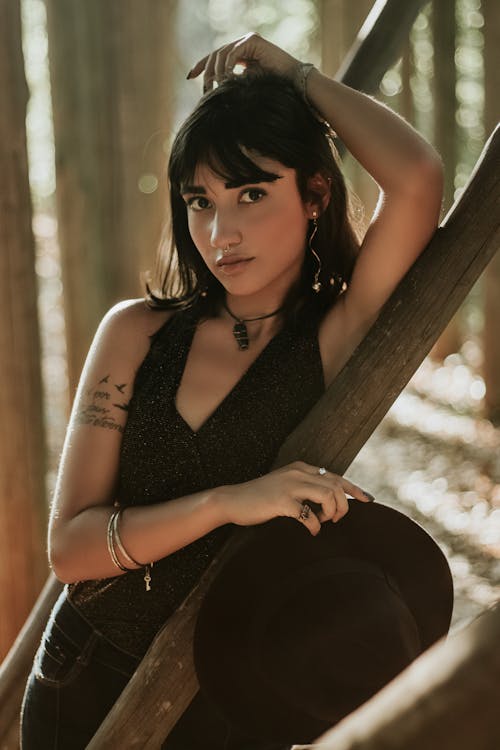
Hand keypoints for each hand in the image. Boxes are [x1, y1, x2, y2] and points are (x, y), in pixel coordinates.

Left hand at [187, 32, 300, 93]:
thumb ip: (232, 84)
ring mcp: (248, 40)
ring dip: (217, 71)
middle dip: (206, 71)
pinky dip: (228, 66)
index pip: (215, 58)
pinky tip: (228, 79)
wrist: (294, 84)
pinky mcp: (254, 40)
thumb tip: (214, 94)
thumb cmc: (273, 89)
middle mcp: (242, 44)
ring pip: (222, 53)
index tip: (190, 77)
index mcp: (239, 54)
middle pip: (215, 54)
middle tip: (205, 89)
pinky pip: (234, 52)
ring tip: (218, 87)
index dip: (201, 66)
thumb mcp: (246, 87)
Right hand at [217, 461, 372, 535]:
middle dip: (343, 506)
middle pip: (335, 486)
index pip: (335, 476)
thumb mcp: (286, 485)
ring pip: (327, 496)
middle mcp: (298, 472)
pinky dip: (315, 526)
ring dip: (331, 513)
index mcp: (301, 468)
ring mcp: (290, 485)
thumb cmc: (261, 498)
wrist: (233, 500)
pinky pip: (309, 514)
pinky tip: (311, 531)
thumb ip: (305, 487)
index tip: (368, 500)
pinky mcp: (281, 501)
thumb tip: (329, 499)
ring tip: (322, 523)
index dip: (354, 488)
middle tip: (335, 520)